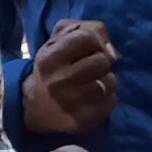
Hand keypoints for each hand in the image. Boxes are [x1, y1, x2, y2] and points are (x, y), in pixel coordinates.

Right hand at [23, 18, 116, 136]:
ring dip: (105, 80)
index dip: (91, 41)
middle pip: (102, 60)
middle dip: (99, 61)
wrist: (38, 106)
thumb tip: (113, 52)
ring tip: (91, 82)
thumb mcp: (62, 38)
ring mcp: (70, 103)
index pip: (87, 38)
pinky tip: (93, 97)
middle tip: (87, 69)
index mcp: (49, 58)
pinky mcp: (82, 120)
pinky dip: (107, 97)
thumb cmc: (55, 66)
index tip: (83, 50)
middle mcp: (58, 81)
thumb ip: (90, 30)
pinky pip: (111, 101)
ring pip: (110, 81)